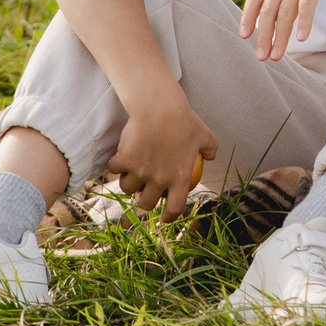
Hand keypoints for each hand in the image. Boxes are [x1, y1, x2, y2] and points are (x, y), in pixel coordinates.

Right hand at [111, 99, 219, 216]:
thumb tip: (211, 157)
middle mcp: (159, 179)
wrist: (160, 107)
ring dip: (128, 182)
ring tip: (132, 171)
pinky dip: (115, 165)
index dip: (169, 217)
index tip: (164, 218)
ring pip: (127, 189)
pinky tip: (120, 156)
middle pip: (144, 203)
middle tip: (143, 191)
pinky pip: (114, 170)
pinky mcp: (124, 160)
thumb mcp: (204, 134)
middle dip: (143, 200)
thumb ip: (211, 148)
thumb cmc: (183, 120)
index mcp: (179, 178)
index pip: (175, 208)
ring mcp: (140, 171)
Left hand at [240, 0, 325, 60]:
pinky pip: (307, 5)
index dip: (247, 17)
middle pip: (267, 12)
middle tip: (262, 57)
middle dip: (263, 36)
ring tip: (278, 56)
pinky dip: (304, 22)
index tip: (244, 36)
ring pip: (285, 13)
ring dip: (280, 37)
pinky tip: (301, 38)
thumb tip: (281, 2)